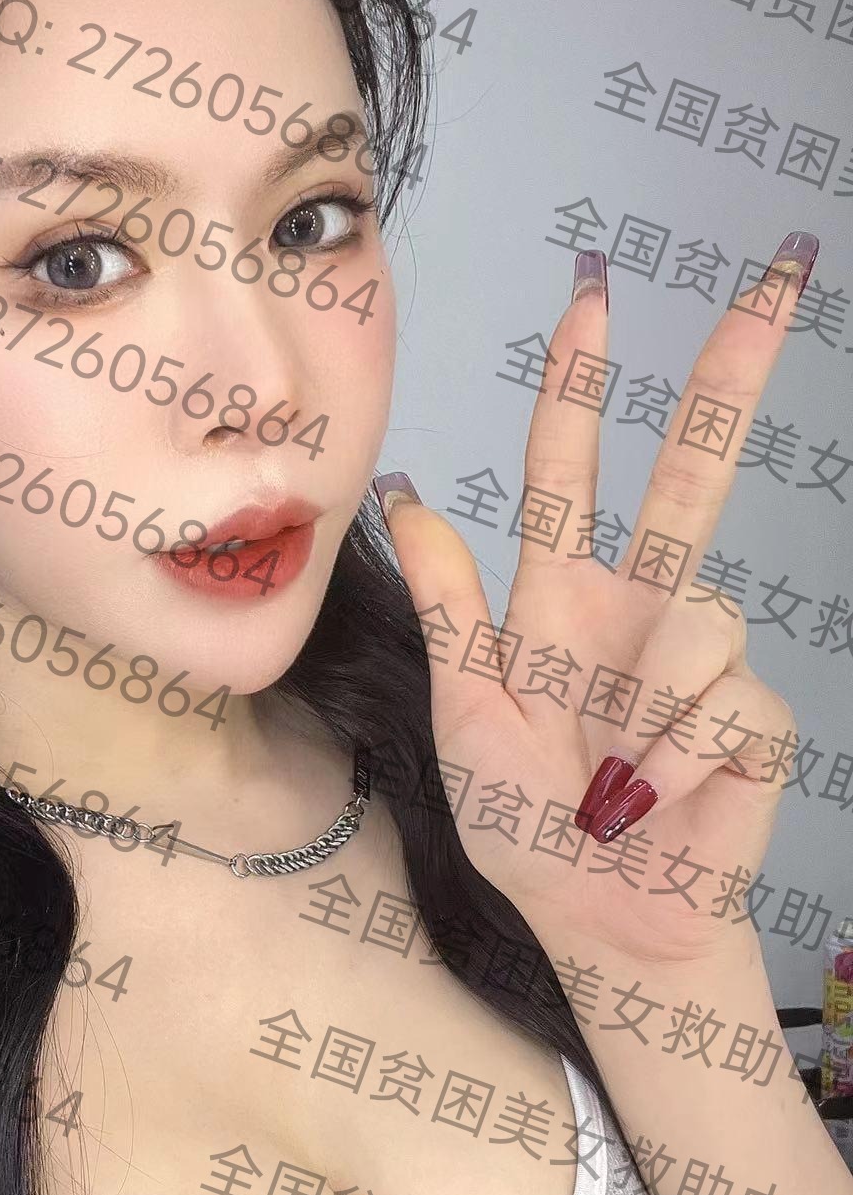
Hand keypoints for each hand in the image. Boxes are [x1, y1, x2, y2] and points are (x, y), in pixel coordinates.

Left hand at [374, 234, 817, 974]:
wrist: (596, 920)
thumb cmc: (525, 825)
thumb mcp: (463, 714)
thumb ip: (454, 608)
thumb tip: (414, 497)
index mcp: (564, 600)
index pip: (575, 471)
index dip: (582, 385)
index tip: (594, 297)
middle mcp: (644, 611)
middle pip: (699, 471)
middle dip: (736, 372)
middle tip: (781, 274)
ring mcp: (704, 661)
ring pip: (707, 613)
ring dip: (645, 708)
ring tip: (607, 775)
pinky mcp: (754, 716)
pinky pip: (725, 703)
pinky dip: (674, 761)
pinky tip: (650, 798)